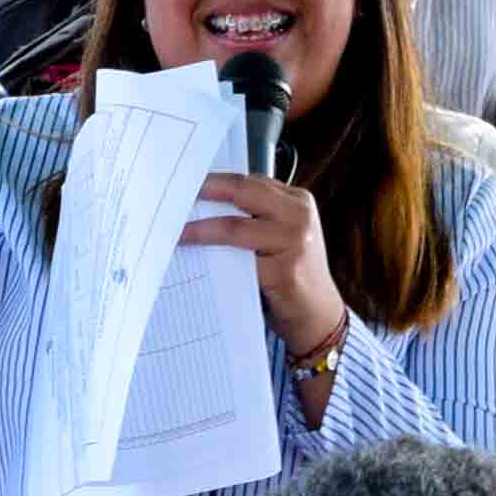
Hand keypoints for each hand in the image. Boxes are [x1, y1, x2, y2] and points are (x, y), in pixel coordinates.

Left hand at [186, 172, 347, 353]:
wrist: (319, 317)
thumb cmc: (291, 277)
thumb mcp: (281, 237)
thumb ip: (256, 219)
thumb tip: (203, 207)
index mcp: (298, 202)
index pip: (250, 181)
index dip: (216, 179)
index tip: (188, 179)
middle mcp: (299, 216)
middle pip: (243, 192)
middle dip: (206, 190)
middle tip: (176, 192)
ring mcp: (294, 242)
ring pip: (235, 226)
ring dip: (200, 227)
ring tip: (176, 229)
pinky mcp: (284, 271)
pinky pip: (238, 260)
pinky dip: (212, 257)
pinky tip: (195, 257)